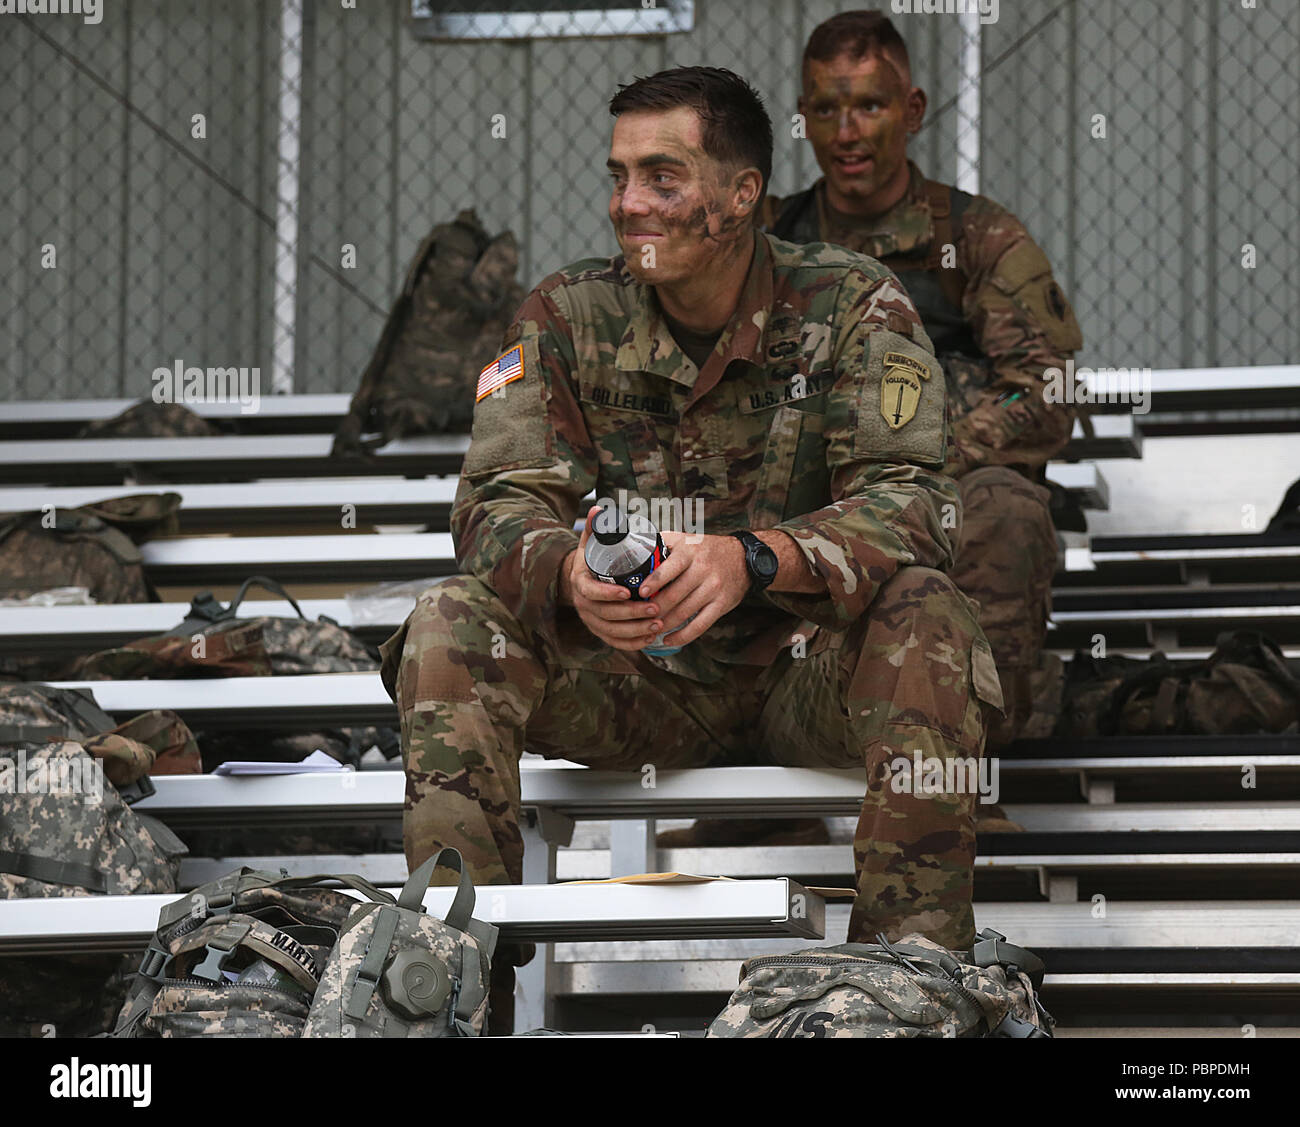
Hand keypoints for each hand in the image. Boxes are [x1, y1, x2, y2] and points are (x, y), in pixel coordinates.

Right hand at [558, 506, 664, 651]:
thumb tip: (598, 510)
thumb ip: (596, 527)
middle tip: (655, 608)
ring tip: (658, 623)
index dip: (608, 594)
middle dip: (632, 614)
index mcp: (581, 582)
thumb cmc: (593, 559)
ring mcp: (591, 621)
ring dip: (636, 630)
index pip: (592, 592)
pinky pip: (615, 643)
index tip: (628, 591)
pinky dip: (632, 643)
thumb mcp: (591, 542)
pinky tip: (650, 639)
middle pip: (606, 615)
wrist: (582, 580)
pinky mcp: (600, 632)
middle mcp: (583, 605)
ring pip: (612, 632)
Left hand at [636, 531, 749, 647]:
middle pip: (674, 594)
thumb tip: (632, 548)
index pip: (670, 568)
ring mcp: (713, 588)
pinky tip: (669, 640)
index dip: (654, 581)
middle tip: (639, 617)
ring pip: (684, 612)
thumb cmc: (707, 549)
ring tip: (649, 629)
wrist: (743, 558)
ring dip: (664, 624)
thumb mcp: (686, 539)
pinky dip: (683, 635)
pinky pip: (700, 625)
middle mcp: (703, 570)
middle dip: (654, 608)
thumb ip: (662, 543)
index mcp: (690, 552)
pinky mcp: (721, 604)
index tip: (640, 593)